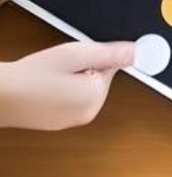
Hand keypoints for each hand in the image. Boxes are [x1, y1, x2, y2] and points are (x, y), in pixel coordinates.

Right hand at [0, 40, 135, 130]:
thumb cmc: (29, 76)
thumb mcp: (72, 55)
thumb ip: (108, 53)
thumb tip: (136, 53)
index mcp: (96, 96)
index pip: (110, 68)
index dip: (91, 57)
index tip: (73, 57)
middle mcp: (89, 112)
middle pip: (97, 81)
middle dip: (81, 70)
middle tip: (56, 67)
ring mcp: (73, 121)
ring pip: (82, 91)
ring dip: (70, 81)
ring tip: (45, 79)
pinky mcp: (58, 123)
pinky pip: (68, 102)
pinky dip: (59, 93)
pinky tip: (41, 89)